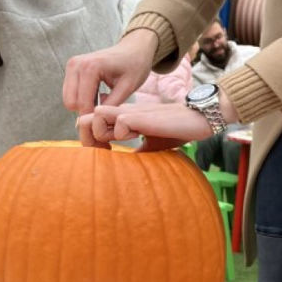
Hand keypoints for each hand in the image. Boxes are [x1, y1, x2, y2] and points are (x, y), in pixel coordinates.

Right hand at [63, 29, 158, 114]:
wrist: (134, 49)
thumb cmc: (135, 67)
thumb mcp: (128, 88)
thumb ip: (111, 104)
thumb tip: (95, 120)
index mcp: (90, 67)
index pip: (82, 103)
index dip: (94, 117)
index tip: (108, 123)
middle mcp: (76, 64)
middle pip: (71, 103)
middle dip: (87, 112)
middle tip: (107, 113)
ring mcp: (72, 65)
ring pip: (69, 99)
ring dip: (85, 106)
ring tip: (106, 103)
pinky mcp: (71, 68)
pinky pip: (71, 93)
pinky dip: (83, 99)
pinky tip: (100, 97)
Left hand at [79, 102, 211, 152]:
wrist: (198, 119)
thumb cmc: (177, 131)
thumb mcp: (151, 145)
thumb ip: (136, 152)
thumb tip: (126, 169)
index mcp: (122, 117)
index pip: (89, 123)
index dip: (91, 139)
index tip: (106, 152)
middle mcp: (121, 112)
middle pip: (83, 119)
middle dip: (89, 138)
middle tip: (105, 151)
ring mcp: (130, 112)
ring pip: (95, 115)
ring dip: (103, 133)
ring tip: (119, 143)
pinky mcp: (141, 115)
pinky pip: (120, 122)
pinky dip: (124, 133)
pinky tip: (138, 137)